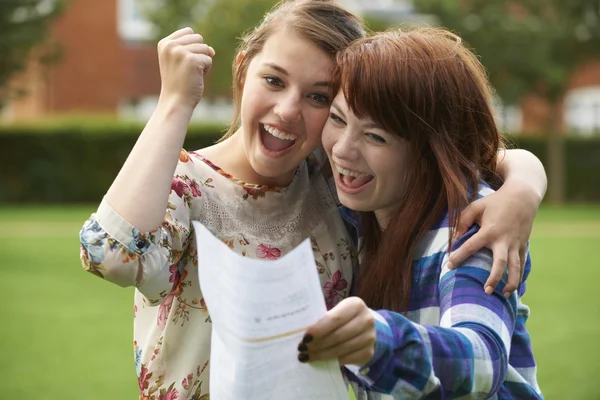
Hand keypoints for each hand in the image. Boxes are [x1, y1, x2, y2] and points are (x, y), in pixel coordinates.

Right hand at [157, 27, 214, 109]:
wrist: (176, 102)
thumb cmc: (179, 84)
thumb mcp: (181, 62)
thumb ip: (193, 49)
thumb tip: (211, 50)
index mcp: (164, 43)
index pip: (189, 32)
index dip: (193, 47)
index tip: (183, 63)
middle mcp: (170, 45)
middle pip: (198, 38)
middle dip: (199, 53)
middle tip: (188, 70)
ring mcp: (180, 52)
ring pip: (205, 48)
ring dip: (203, 62)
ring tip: (191, 74)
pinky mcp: (192, 60)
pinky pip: (209, 59)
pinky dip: (206, 70)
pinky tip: (195, 78)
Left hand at [297, 297, 375, 365]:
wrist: (364, 327)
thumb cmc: (344, 318)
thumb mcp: (336, 311)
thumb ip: (324, 319)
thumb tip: (303, 333)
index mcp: (355, 305)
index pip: (334, 319)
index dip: (318, 329)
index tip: (304, 338)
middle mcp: (366, 320)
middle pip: (338, 335)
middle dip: (317, 344)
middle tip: (302, 349)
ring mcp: (370, 337)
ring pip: (342, 349)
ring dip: (322, 354)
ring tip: (307, 356)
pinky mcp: (369, 352)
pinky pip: (348, 359)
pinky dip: (333, 361)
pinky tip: (322, 361)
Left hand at [448, 180, 539, 295]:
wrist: (523, 196)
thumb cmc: (495, 201)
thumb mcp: (476, 206)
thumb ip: (463, 220)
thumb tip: (455, 236)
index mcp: (489, 231)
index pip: (471, 246)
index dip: (459, 256)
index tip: (449, 266)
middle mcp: (504, 240)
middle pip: (500, 263)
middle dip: (494, 278)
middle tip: (486, 291)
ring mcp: (515, 244)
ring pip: (515, 267)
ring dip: (511, 282)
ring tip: (505, 295)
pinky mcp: (523, 245)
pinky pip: (522, 264)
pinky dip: (519, 276)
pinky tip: (514, 287)